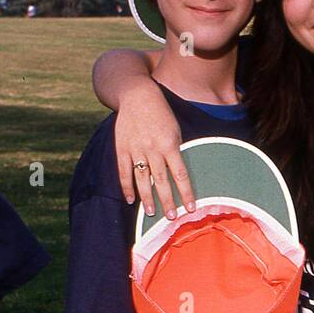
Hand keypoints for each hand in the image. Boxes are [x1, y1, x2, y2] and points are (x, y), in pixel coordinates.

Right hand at [114, 83, 194, 217]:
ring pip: (142, 179)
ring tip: (151, 213)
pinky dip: (126, 186)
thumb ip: (176, 150)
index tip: (190, 208)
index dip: (186, 193)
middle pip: (161, 181)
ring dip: (147, 198)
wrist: (136, 94)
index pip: (180, 175)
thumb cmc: (161, 112)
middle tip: (171, 218)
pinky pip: (124, 171)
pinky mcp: (122, 148)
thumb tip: (178, 174)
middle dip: (167, 201)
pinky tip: (130, 200)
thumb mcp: (175, 129)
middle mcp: (152, 149)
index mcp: (169, 144)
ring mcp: (136, 149)